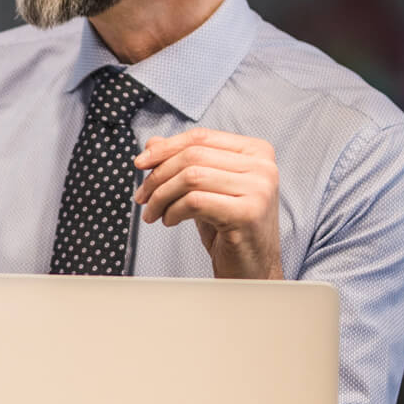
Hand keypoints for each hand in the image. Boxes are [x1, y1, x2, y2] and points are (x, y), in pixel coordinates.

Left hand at [133, 127, 281, 279]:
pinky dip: (172, 210)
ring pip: (191, 177)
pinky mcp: (248, 213)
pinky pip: (195, 201)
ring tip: (153, 213)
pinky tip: (169, 221)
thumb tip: (152, 143)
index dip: (164, 148)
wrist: (251, 267)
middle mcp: (263, 166)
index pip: (201, 137)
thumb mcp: (204, 188)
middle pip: (193, 156)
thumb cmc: (229, 226)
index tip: (139, 164)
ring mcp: (259, 189)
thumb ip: (183, 162)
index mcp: (256, 151)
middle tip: (142, 197)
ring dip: (161, 196)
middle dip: (157, 176)